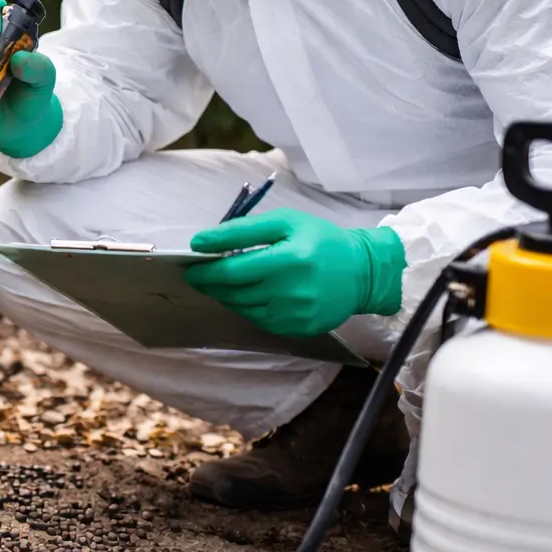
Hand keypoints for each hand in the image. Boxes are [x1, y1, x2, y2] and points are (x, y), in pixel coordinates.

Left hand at [183, 209, 406, 337]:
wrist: (362, 272)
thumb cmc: (320, 241)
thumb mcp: (286, 222)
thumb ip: (243, 230)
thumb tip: (202, 242)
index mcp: (289, 260)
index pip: (233, 270)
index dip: (206, 269)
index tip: (189, 263)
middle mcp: (291, 292)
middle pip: (234, 292)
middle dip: (211, 282)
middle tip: (198, 274)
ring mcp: (295, 316)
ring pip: (243, 308)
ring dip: (226, 295)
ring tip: (223, 281)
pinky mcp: (297, 329)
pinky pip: (259, 320)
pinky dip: (247, 307)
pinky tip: (248, 294)